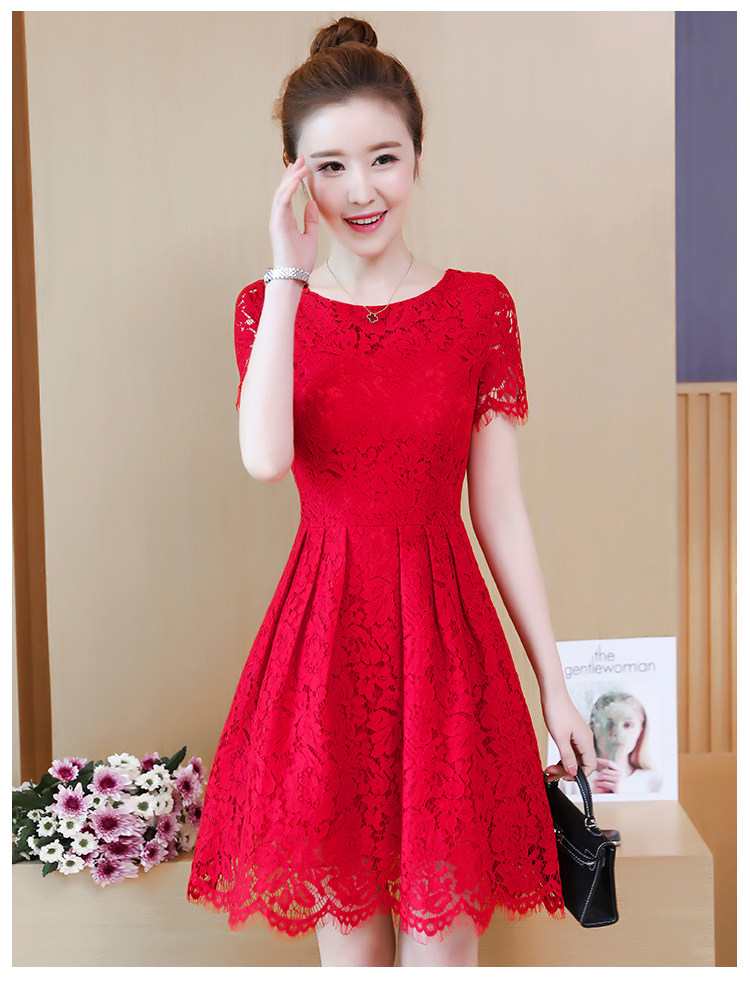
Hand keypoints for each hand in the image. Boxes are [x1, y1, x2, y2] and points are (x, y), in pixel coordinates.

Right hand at [268, 156, 318, 274]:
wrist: (294, 277)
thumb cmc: (300, 261)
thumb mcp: (310, 236)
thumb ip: (310, 220)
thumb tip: (312, 203)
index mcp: (286, 220)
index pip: (289, 195)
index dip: (294, 180)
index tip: (302, 167)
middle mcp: (279, 217)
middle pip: (283, 190)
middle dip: (291, 173)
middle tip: (301, 158)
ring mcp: (276, 220)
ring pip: (281, 193)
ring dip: (291, 177)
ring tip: (301, 164)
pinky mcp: (277, 225)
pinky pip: (282, 202)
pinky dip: (288, 189)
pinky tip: (296, 179)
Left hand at [541, 686, 595, 782]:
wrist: (552, 692)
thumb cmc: (556, 710)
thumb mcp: (560, 737)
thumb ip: (567, 756)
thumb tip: (573, 773)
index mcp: (586, 741)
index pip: (590, 767)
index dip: (578, 775)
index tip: (563, 777)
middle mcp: (586, 740)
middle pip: (581, 764)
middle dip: (566, 771)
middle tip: (551, 774)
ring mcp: (579, 736)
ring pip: (575, 758)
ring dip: (563, 765)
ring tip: (549, 770)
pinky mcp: (572, 733)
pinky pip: (571, 750)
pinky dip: (562, 757)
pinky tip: (553, 760)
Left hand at [590, 758, 621, 792]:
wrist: (625, 798)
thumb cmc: (620, 788)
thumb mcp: (616, 778)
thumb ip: (611, 772)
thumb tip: (602, 768)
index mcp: (620, 770)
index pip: (609, 763)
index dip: (601, 760)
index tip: (596, 759)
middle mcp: (620, 774)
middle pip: (604, 771)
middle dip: (598, 775)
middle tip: (596, 779)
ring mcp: (618, 779)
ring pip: (603, 776)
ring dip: (598, 780)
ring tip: (595, 782)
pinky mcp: (616, 786)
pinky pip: (604, 783)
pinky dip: (599, 783)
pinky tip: (597, 784)